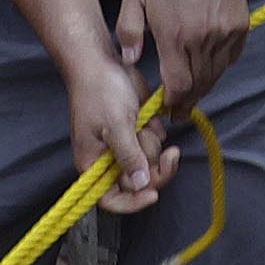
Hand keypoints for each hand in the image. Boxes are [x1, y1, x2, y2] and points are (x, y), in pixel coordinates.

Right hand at [55, 37, 164, 213]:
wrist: (101, 62)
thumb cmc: (98, 91)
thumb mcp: (115, 125)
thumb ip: (129, 156)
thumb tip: (140, 184)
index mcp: (94, 165)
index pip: (111, 200)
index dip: (132, 203)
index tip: (152, 194)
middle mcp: (109, 161)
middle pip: (140, 183)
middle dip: (155, 167)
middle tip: (171, 154)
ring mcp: (126, 146)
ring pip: (152, 160)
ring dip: (152, 141)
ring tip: (139, 120)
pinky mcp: (139, 132)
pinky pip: (157, 141)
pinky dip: (155, 128)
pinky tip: (144, 113)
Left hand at [115, 0, 250, 111]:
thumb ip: (129, 30)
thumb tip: (129, 61)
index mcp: (175, 35)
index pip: (178, 85)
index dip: (172, 102)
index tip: (166, 109)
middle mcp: (202, 40)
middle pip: (198, 86)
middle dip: (187, 102)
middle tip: (178, 112)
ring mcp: (224, 35)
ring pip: (215, 76)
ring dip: (203, 89)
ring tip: (191, 95)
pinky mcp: (240, 29)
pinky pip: (229, 60)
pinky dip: (218, 70)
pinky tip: (208, 70)